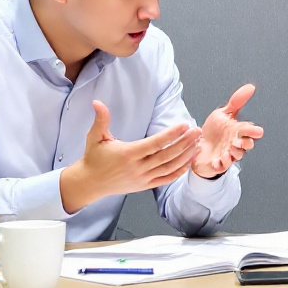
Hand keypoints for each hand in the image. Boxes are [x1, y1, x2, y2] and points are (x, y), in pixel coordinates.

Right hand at [60, 102, 200, 212]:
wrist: (90, 183)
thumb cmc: (94, 158)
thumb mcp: (94, 137)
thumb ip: (101, 119)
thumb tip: (97, 102)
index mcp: (128, 154)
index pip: (155, 143)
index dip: (171, 134)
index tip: (184, 125)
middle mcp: (137, 168)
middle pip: (167, 155)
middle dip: (185, 143)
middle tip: (197, 131)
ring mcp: (143, 178)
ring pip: (169, 167)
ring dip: (186, 156)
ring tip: (197, 144)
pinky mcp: (145, 185)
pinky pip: (166, 179)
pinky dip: (179, 171)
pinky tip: (189, 161)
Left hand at [192, 84, 263, 178]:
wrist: (197, 145)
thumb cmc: (213, 131)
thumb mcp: (223, 114)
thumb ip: (236, 102)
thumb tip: (251, 87)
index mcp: (238, 132)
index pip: (249, 132)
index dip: (253, 132)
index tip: (257, 131)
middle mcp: (234, 144)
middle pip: (245, 147)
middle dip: (244, 144)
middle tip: (240, 141)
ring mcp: (227, 155)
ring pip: (235, 157)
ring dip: (233, 154)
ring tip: (228, 151)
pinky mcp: (216, 164)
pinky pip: (221, 166)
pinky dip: (220, 164)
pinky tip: (216, 161)